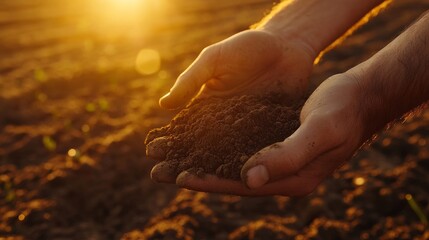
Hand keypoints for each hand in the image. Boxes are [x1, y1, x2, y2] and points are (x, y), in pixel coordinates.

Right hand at [148, 29, 316, 187]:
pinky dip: (244, 166)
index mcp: (207, 106)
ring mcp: (247, 132)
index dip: (167, 140)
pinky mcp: (270, 135)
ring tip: (187, 184)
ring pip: (224, 158)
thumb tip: (163, 105)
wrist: (288, 46)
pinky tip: (233, 180)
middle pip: (199, 149)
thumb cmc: (248, 47)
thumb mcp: (214, 60)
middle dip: (179, 162)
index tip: (150, 152)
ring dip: (206, 172)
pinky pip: (256, 153)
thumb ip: (191, 81)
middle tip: (159, 176)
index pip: (183, 128)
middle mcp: (224, 124)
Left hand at [174, 73, 370, 195]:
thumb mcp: (320, 131)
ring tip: (172, 159)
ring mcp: (277, 159)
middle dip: (197, 175)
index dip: (211, 181)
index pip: (243, 185)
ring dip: (202, 160)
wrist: (358, 97)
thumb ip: (287, 155)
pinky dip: (218, 145)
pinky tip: (200, 140)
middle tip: (161, 173)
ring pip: (231, 163)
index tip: (180, 177)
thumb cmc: (343, 111)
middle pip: (231, 178)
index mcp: (293, 179)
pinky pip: (240, 146)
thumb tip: (249, 179)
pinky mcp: (274, 141)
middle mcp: (281, 174)